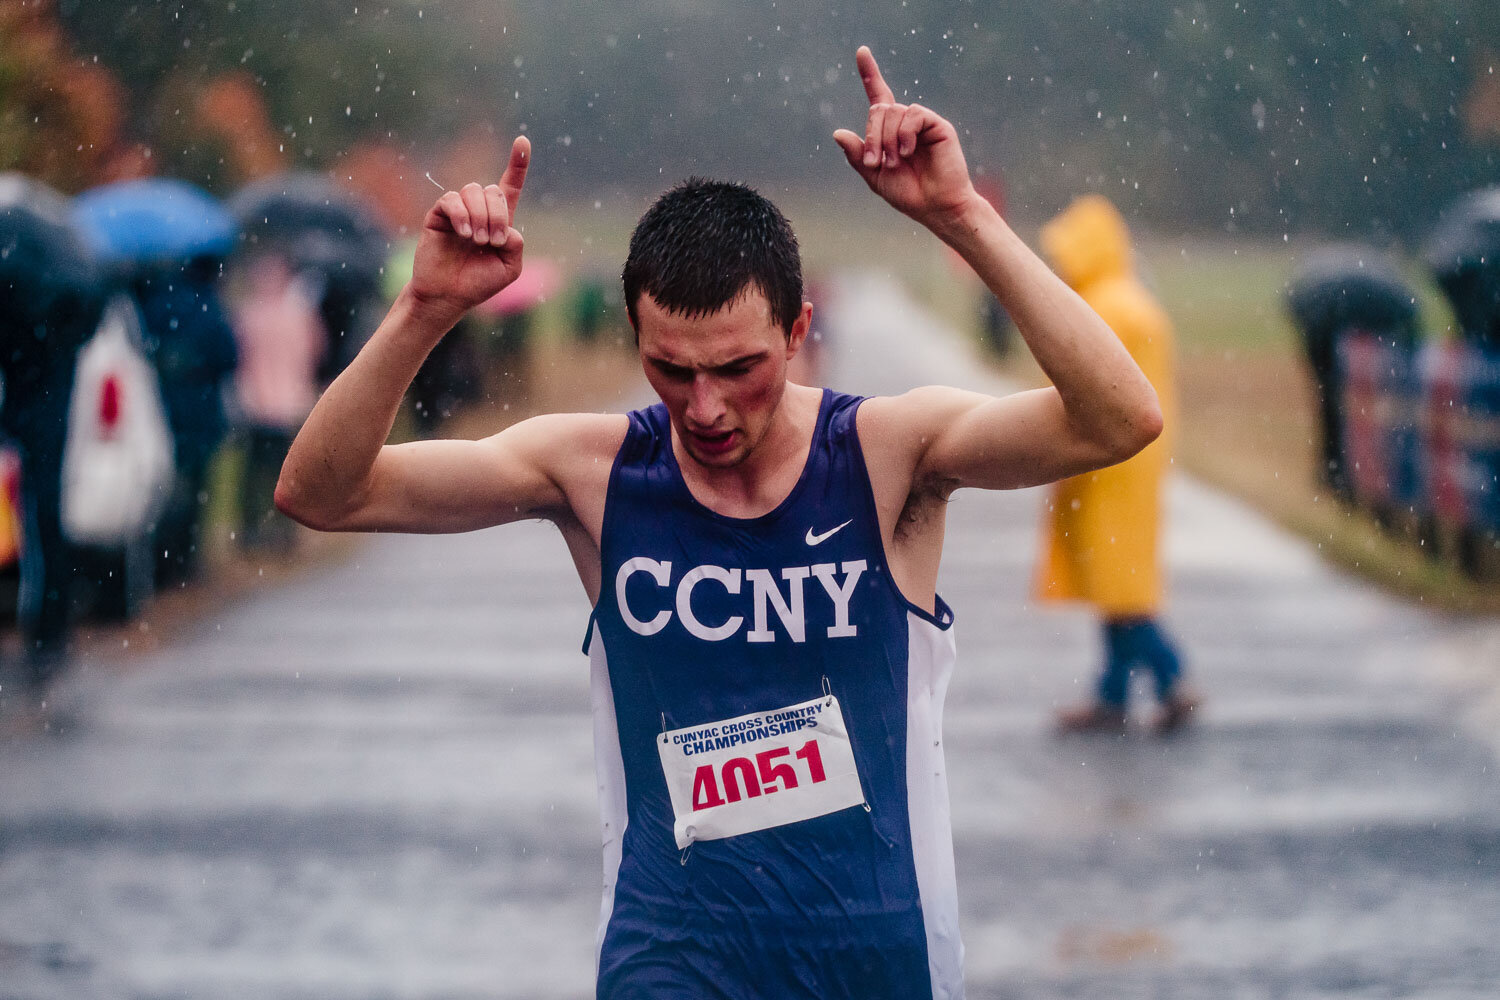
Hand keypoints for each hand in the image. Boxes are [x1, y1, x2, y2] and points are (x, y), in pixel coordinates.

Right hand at [409, 135, 530, 320]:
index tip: (523, 142)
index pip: (510, 186)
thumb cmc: (479, 283)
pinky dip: (461, 214)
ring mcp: (458, 211)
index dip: (518, 164)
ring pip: (474, 191)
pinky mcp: (439, 214)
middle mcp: (479, 210)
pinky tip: (463, 233)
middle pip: (493, 190)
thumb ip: (516, 244)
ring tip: (476, 240)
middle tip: (492, 241)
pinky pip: (452, 200)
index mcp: (499, 220)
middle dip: (498, 215)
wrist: (448, 296)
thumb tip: (506, 225)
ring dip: (480, 215)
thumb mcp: (509, 268)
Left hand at [833, 47, 976, 227]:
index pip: (879, 95)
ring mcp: (922, 122)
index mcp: (890, 131)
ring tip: (895, 162)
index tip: (861, 51)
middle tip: (876, 163)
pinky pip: (913, 114)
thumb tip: (837, 133)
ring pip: (894, 112)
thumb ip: (858, 155)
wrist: (935, 206)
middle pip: (879, 109)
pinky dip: (905, 133)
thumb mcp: (874, 176)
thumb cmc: (907, 193)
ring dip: (887, 139)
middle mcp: (905, 122)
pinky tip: (908, 152)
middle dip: (872, 136)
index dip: (870, 73)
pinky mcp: (937, 125)